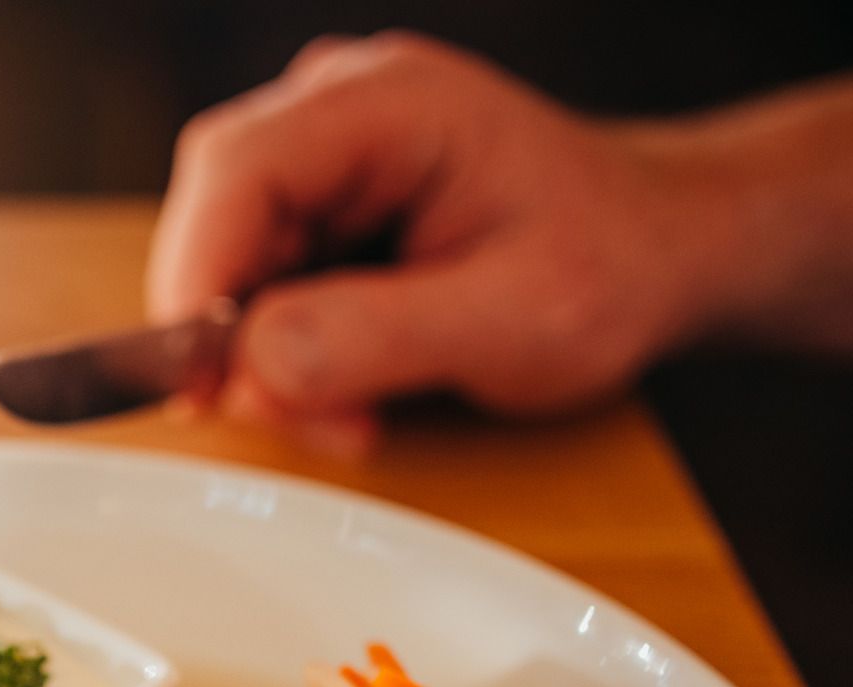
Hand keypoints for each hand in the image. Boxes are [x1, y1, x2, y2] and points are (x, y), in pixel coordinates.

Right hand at [146, 34, 727, 453]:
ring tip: (356, 411)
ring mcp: (319, 151)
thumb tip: (250, 367)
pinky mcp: (315, 203)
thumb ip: (378, 337)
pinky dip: (282, 350)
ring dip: (261, 355)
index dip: (196, 282)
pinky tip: (352, 383)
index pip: (240, 171)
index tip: (202, 387)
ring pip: (223, 258)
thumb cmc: (611, 267)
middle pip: (213, 215)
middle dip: (235, 337)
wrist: (656, 250)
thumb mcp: (515, 321)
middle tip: (319, 420)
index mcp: (389, 100)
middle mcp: (335, 105)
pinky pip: (253, 280)